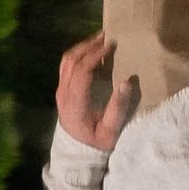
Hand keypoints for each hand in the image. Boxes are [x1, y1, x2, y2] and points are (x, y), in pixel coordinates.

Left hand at [56, 31, 139, 151]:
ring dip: (82, 47)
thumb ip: (118, 107)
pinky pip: (66, 66)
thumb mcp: (110, 131)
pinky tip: (91, 52)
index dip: (95, 55)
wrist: (76, 154)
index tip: (111, 45)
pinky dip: (78, 55)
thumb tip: (127, 81)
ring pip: (66, 61)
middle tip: (107, 35)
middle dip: (89, 45)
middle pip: (71, 61)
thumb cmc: (96, 143)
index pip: (82, 70)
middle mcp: (64, 93)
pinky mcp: (62, 90)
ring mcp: (60, 90)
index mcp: (75, 102)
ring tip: (99, 40)